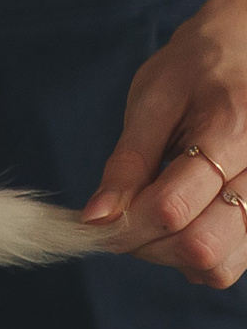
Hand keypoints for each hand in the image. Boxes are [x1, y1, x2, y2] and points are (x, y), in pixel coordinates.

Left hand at [82, 0, 246, 287]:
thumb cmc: (198, 65)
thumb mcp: (152, 101)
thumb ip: (126, 163)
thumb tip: (95, 219)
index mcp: (231, 131)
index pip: (170, 210)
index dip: (124, 226)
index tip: (102, 216)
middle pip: (201, 247)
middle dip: (148, 245)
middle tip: (126, 220)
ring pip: (224, 263)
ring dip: (175, 256)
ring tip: (156, 219)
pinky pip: (238, 258)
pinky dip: (202, 256)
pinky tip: (184, 222)